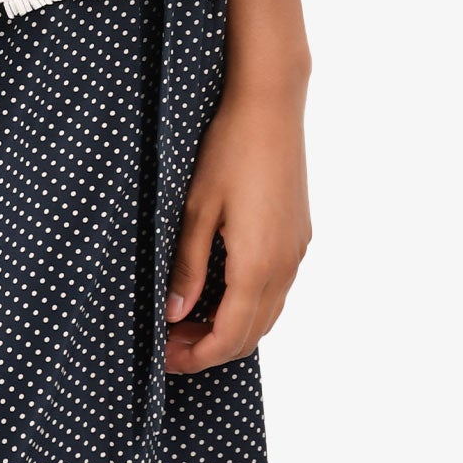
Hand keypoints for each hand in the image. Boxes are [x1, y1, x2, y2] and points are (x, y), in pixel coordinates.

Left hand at [163, 77, 311, 373]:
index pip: (229, 336)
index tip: (164, 358)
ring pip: (268, 313)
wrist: (270, 104)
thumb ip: (188, 266)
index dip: (196, 356)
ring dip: (231, 327)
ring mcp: (297, 250)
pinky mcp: (298, 234)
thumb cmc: (228, 148)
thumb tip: (175, 314)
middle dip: (210, 347)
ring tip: (188, 320)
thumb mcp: (196, 207)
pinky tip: (218, 289)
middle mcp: (286, 265)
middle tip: (169, 343)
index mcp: (258, 264)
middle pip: (252, 333)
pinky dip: (248, 304)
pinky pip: (276, 288)